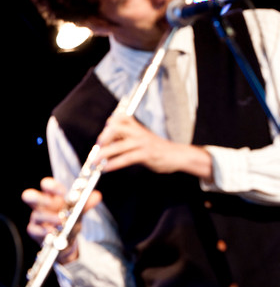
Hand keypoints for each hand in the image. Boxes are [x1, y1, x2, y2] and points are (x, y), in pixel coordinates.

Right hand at [21, 177, 101, 262]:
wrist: (66, 240)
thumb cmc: (69, 220)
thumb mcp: (79, 211)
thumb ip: (86, 203)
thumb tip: (97, 195)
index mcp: (52, 197)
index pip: (47, 186)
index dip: (52, 186)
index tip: (62, 192)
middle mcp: (42, 206)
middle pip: (31, 197)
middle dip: (37, 197)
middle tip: (50, 202)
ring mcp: (37, 218)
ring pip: (36, 215)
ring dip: (49, 218)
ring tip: (60, 220)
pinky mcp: (34, 231)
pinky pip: (34, 230)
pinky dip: (44, 231)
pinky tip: (51, 232)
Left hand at [96, 114, 212, 178]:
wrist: (178, 155)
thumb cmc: (160, 149)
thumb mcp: (144, 138)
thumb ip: (129, 139)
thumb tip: (109, 145)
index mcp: (138, 128)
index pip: (121, 118)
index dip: (109, 125)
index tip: (103, 137)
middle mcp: (139, 133)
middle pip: (116, 127)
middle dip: (103, 138)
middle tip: (98, 148)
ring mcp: (143, 143)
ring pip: (119, 146)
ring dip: (104, 154)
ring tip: (95, 162)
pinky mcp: (146, 155)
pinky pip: (126, 158)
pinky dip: (114, 164)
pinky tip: (107, 168)